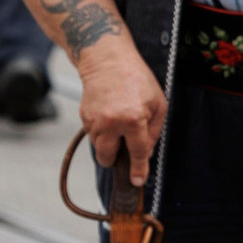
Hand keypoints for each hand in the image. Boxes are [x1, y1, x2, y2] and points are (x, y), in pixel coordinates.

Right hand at [78, 44, 165, 186]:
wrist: (108, 60)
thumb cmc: (138, 80)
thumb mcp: (158, 103)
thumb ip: (153, 131)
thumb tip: (145, 154)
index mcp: (133, 119)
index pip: (137, 153)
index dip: (138, 170)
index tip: (137, 182)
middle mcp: (111, 123)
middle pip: (108, 158)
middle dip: (115, 159)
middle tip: (124, 147)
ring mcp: (94, 120)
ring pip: (99, 147)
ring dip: (109, 143)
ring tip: (119, 123)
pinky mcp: (84, 117)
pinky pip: (93, 135)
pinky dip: (102, 132)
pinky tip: (110, 115)